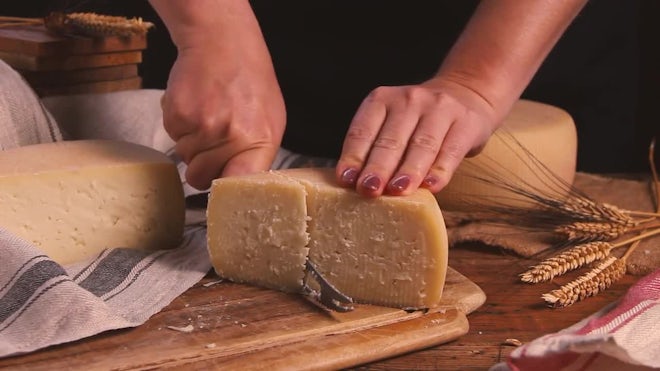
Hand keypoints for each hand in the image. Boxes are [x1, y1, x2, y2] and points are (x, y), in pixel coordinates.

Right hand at [161, 45, 285, 189]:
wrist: (223, 43)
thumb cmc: (250, 82)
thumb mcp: (270, 120)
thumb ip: (257, 156)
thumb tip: (241, 187)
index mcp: (260, 141)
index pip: (239, 185)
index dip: (226, 193)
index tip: (222, 193)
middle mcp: (232, 137)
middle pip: (201, 178)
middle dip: (204, 164)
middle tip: (214, 138)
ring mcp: (203, 126)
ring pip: (185, 157)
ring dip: (191, 142)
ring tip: (208, 114)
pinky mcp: (178, 115)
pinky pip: (171, 137)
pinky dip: (179, 125)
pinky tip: (195, 105)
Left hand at [335, 79, 497, 196]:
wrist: (465, 95)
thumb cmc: (416, 122)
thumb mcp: (390, 124)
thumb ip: (374, 149)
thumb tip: (355, 186)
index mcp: (381, 100)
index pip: (363, 131)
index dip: (353, 156)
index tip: (346, 180)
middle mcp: (409, 100)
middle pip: (391, 139)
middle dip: (378, 167)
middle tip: (368, 189)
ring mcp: (439, 109)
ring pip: (421, 145)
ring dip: (408, 171)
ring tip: (397, 191)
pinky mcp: (466, 123)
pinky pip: (450, 150)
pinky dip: (440, 170)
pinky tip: (431, 187)